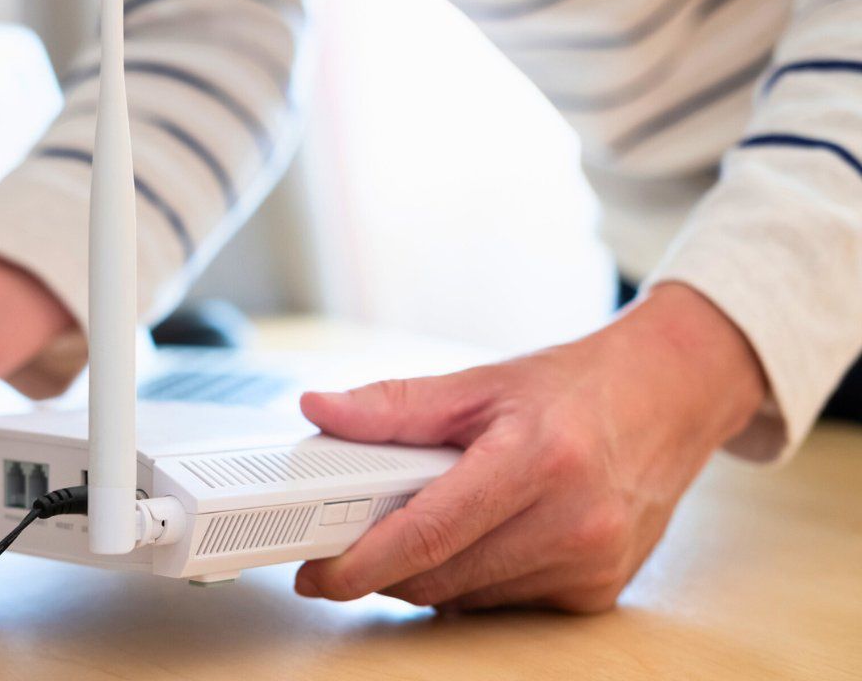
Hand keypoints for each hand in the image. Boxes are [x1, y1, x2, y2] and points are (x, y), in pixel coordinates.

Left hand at [294, 283, 765, 611]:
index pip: (430, 534)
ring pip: (469, 599)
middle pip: (441, 578)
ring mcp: (592, 563)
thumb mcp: (481, 382)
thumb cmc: (576, 387)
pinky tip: (481, 540)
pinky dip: (475, 581)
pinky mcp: (600, 590)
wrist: (670, 397)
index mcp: (537, 460)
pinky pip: (506, 605)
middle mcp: (573, 521)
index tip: (318, 574)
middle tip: (352, 544)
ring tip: (426, 526)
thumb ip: (394, 405)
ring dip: (430, 576)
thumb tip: (319, 409)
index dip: (363, 564)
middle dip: (383, 571)